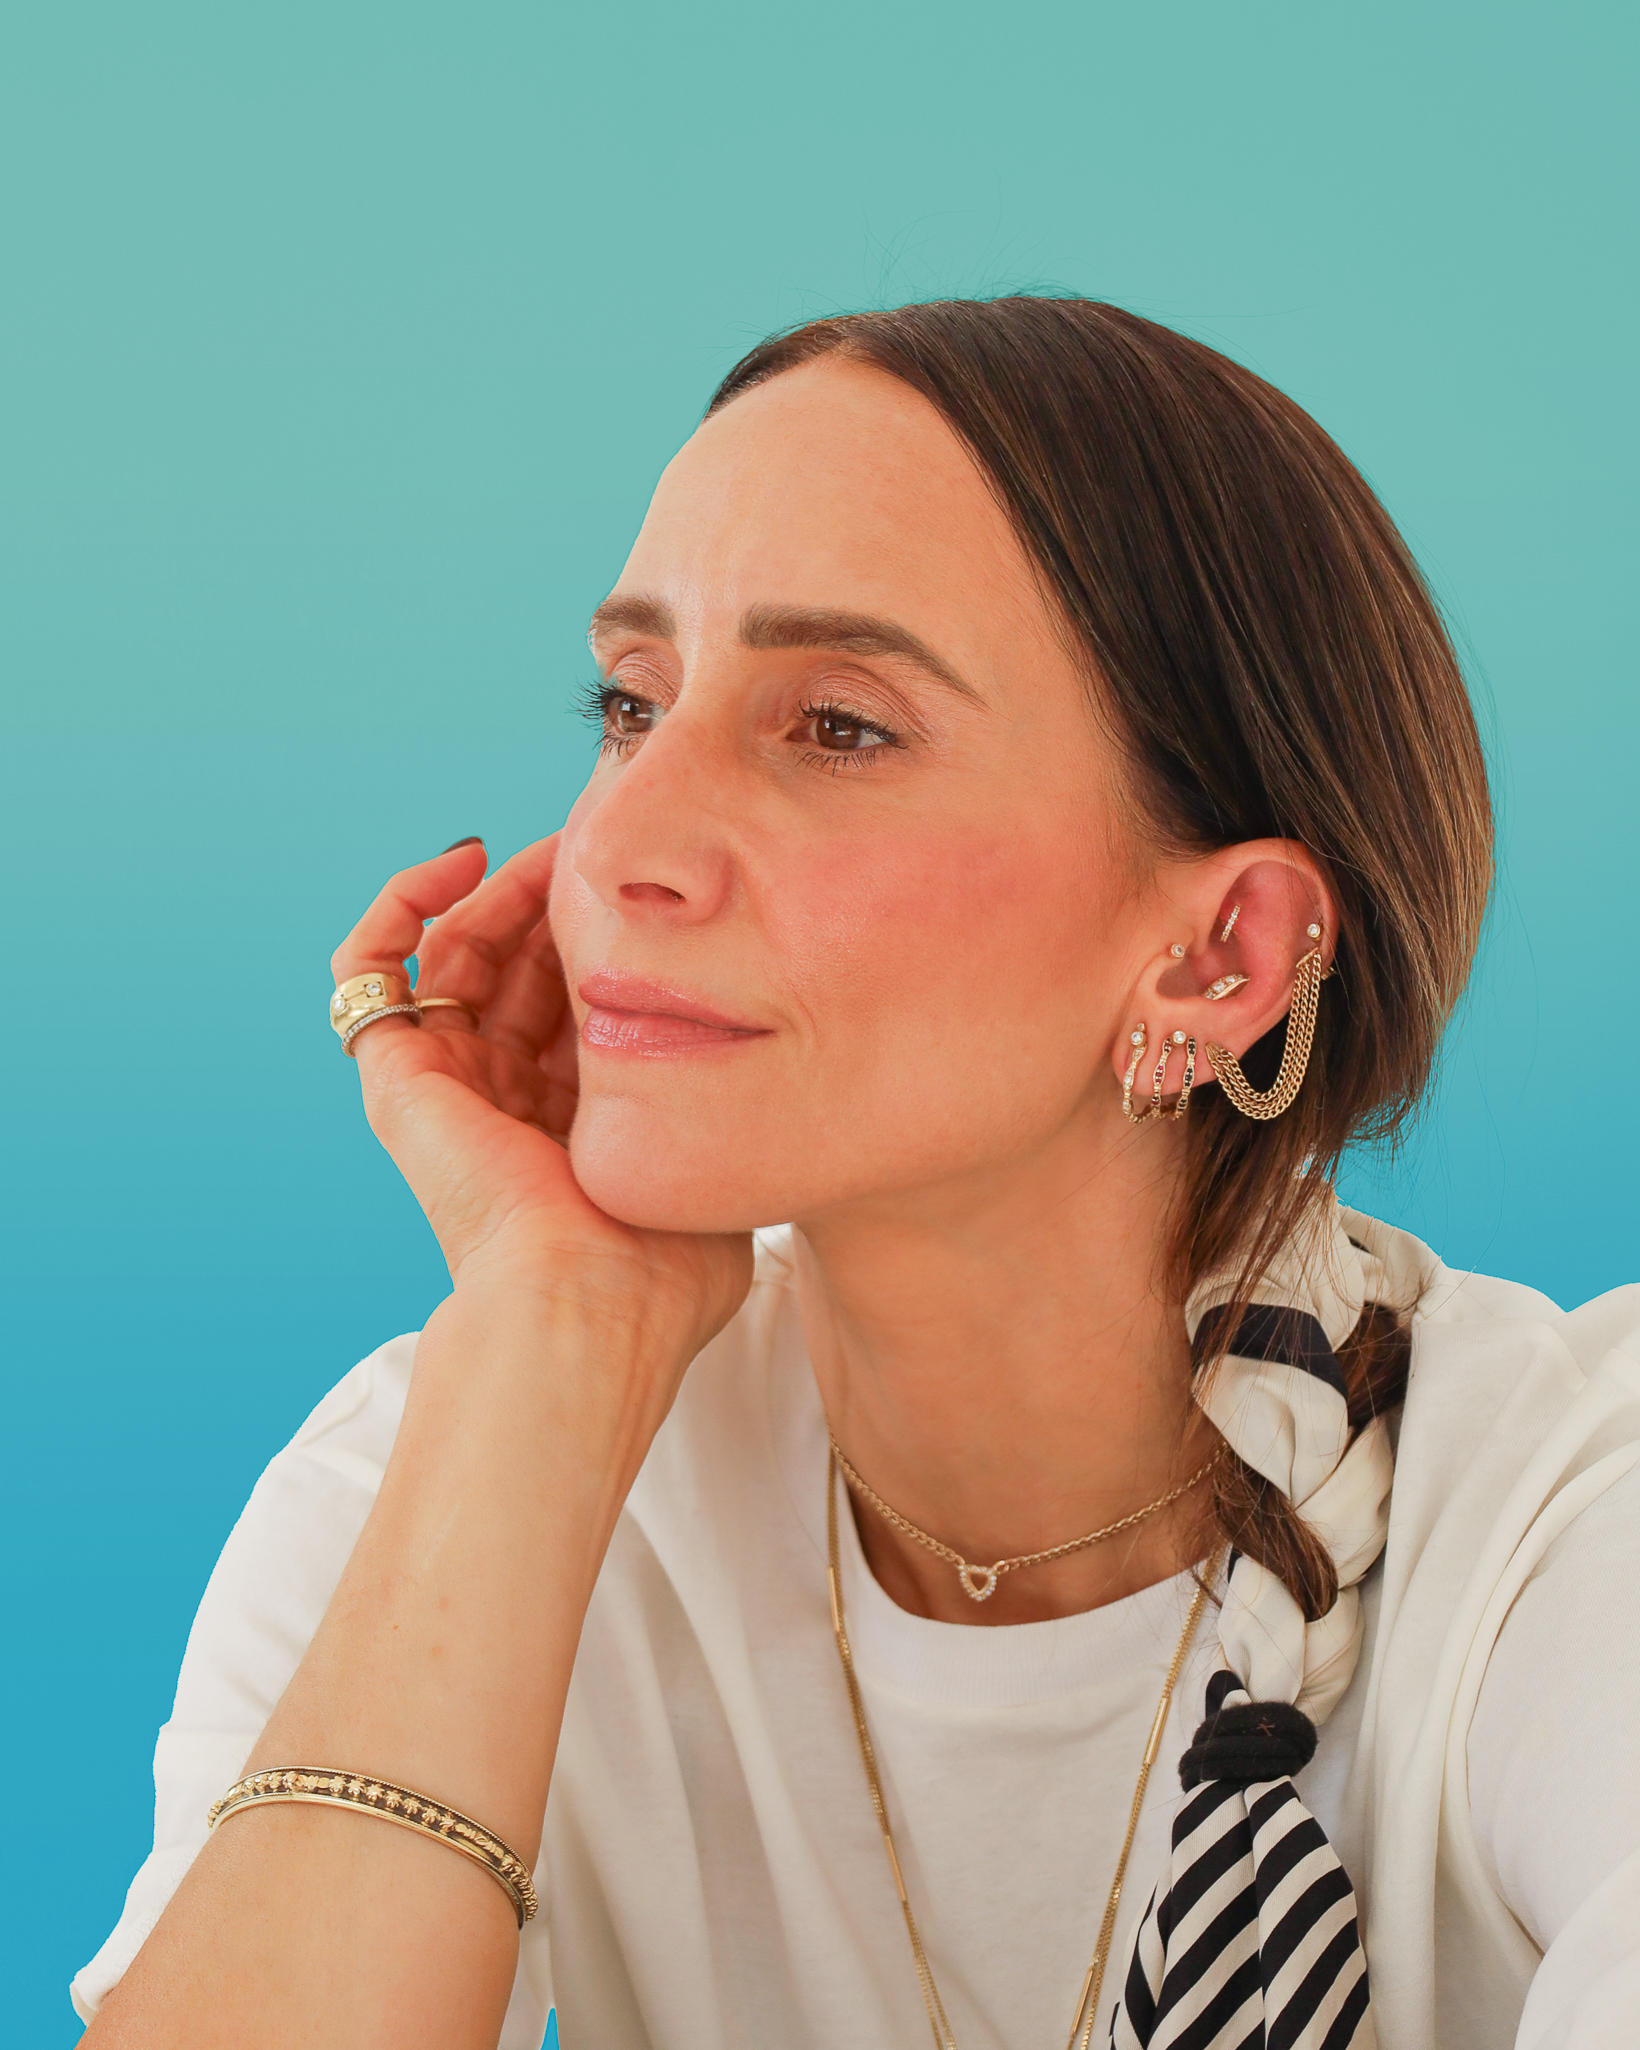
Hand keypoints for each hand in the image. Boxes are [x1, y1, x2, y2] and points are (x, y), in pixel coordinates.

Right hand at [330, 838, 751, 1362]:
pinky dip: (403, 903)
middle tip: (594, 851)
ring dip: (498, 891)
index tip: (643, 888)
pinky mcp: (398, 1076)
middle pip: (517, 964)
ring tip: (545, 856)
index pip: (578, 996)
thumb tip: (757, 1055)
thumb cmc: (664, 1263)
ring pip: (456, 952)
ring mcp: (448, 1084)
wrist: (589, 1303)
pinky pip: (371, 968)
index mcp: (576, 1119)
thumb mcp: (711, 1163)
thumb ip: (715, 1107)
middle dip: (555, 900)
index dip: (603, 932)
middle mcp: (506, 1096)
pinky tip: (461, 865)